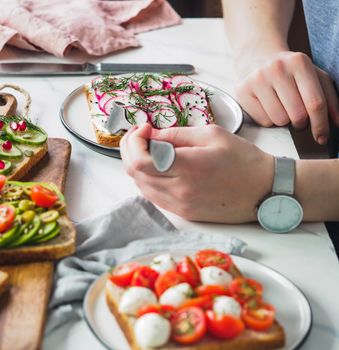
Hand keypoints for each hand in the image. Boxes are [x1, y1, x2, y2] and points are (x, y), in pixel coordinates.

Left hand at [120, 124, 273, 222]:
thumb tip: (151, 135)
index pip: (140, 160)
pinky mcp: (184, 213)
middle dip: (129, 150)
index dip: (133, 142)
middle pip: (135, 173)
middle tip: (139, 136)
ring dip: (137, 166)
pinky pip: (154, 196)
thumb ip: (177, 135)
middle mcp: (180, 190)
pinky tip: (157, 167)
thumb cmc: (243, 160)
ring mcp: (180, 205)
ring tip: (148, 149)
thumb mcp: (212, 135)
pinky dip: (148, 180)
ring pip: (141, 186)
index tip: (144, 129)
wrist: (266, 191)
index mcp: (188, 167)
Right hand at [235, 51, 338, 144]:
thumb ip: (329, 98)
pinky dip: (268, 120)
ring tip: (281, 108)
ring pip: (279, 120)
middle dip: (301, 123)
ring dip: (283, 121)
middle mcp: (276, 68)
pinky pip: (262, 121)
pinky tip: (267, 107)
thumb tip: (337, 123)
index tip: (322, 137)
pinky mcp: (242, 90)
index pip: (315, 102)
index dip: (321, 124)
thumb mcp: (313, 77)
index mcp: (299, 62)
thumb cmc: (289, 72)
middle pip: (297, 114)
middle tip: (298, 117)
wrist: (257, 57)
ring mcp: (256, 79)